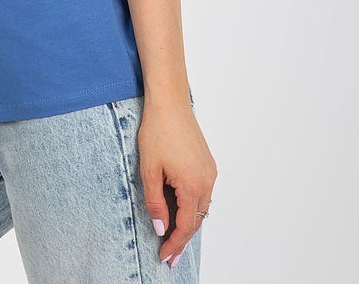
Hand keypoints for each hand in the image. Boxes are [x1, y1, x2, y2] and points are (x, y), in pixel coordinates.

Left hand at [138, 97, 217, 264]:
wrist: (170, 103)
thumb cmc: (157, 131)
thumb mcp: (149, 170)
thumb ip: (155, 203)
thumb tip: (161, 228)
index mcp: (192, 185)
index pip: (185, 226)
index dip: (174, 244)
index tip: (164, 256)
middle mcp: (207, 181)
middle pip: (197, 221)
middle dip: (182, 239)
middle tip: (169, 254)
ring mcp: (209, 171)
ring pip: (201, 208)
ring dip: (188, 223)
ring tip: (173, 236)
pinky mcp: (208, 163)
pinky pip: (203, 193)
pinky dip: (192, 207)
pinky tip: (180, 210)